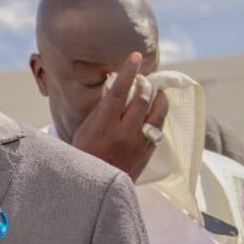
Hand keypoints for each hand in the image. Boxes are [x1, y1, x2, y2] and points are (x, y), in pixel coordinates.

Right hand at [71, 52, 168, 180]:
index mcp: (104, 124)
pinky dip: (159, 114)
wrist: (95, 186)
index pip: (120, 91)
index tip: (136, 56)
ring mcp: (138, 143)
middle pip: (142, 98)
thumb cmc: (85, 154)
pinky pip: (159, 127)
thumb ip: (100, 108)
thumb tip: (112, 87)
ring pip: (157, 112)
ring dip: (159, 97)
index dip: (129, 71)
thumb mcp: (85, 129)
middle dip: (145, 83)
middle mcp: (123, 132)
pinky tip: (156, 109)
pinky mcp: (148, 152)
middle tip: (142, 78)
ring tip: (157, 90)